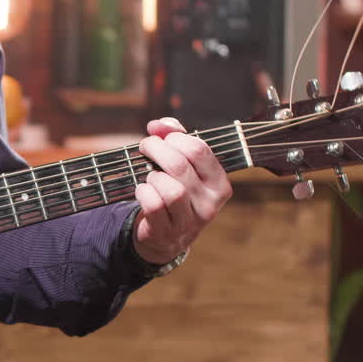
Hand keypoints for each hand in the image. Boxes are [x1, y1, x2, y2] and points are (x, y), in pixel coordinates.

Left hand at [131, 118, 232, 263]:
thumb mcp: (183, 166)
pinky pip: (154, 206)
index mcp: (219, 185)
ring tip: (150, 175)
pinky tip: (142, 190)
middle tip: (146, 147)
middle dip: (157, 150)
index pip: (200, 150)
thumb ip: (174, 138)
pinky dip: (143, 192)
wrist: (166, 237)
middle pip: (180, 166)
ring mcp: (189, 222)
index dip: (175, 138)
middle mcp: (210, 204)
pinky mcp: (167, 232)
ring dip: (153, 176)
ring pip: (171, 189)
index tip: (162, 138)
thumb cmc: (175, 192)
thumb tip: (158, 124)